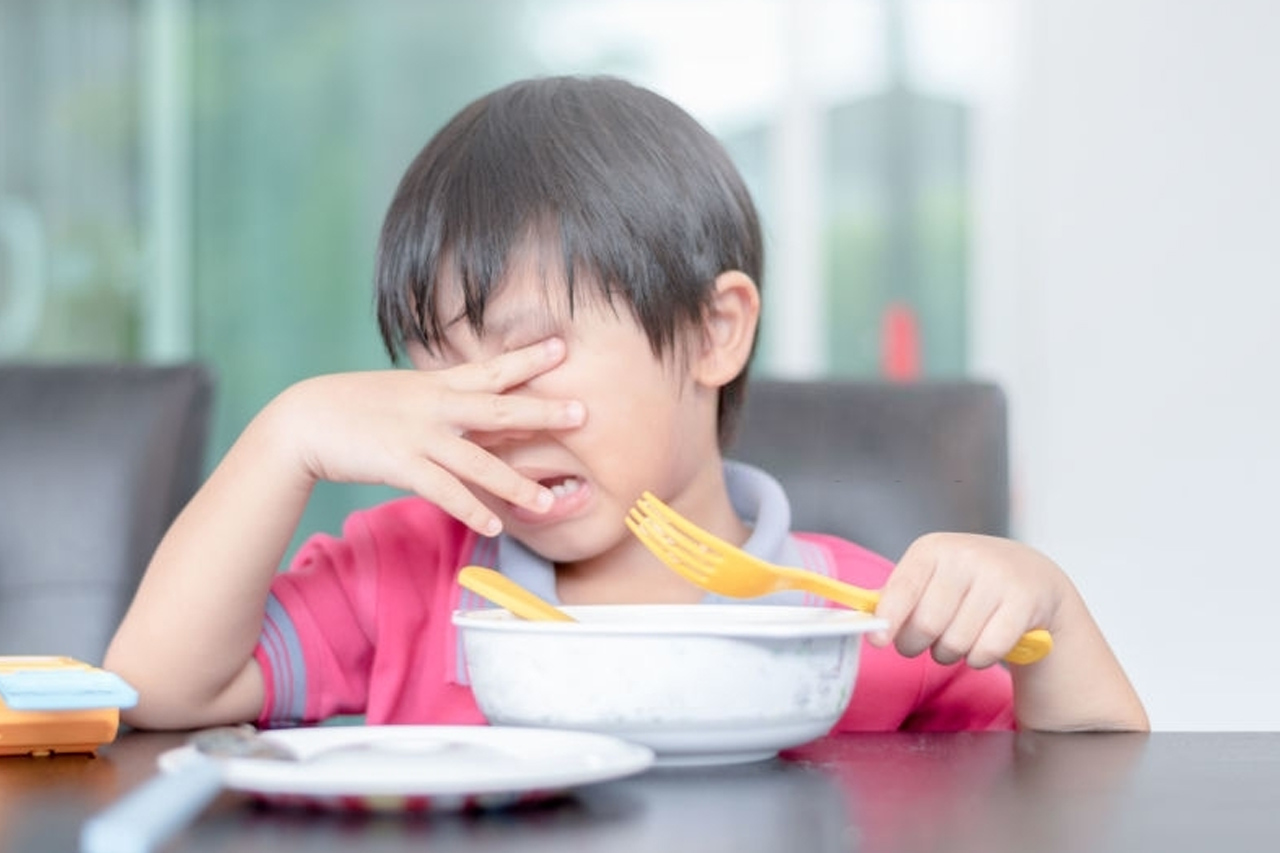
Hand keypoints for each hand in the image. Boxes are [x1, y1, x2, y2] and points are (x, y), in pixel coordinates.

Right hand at [266, 337, 584, 534]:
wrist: (306, 419)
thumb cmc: (358, 407)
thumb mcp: (407, 394)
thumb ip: (443, 399)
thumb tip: (477, 405)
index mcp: (439, 385)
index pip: (492, 369)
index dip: (528, 358)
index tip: (564, 346)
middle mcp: (437, 406)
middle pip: (499, 410)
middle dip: (542, 412)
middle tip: (582, 413)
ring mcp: (420, 436)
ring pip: (477, 462)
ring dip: (514, 483)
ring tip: (546, 501)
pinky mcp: (401, 464)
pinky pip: (443, 491)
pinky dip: (469, 510)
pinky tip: (493, 526)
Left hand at [869, 532, 1071, 668]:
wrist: (1032, 575)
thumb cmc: (968, 582)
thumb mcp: (931, 577)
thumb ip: (897, 597)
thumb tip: (866, 621)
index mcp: (933, 549)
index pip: (903, 589)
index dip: (888, 619)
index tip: (878, 641)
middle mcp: (965, 556)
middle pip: (926, 624)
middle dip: (919, 645)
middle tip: (927, 642)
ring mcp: (998, 577)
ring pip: (956, 642)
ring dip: (951, 654)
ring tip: (959, 638)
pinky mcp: (1024, 600)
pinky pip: (987, 651)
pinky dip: (980, 658)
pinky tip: (984, 643)